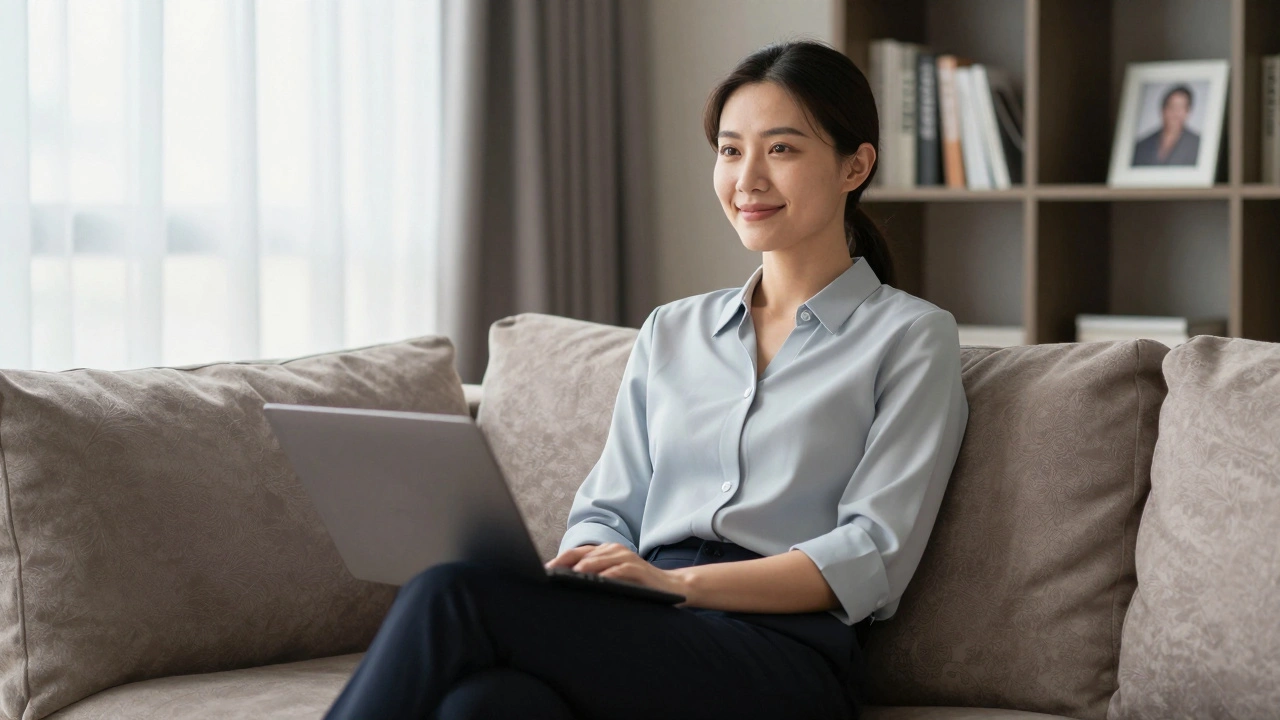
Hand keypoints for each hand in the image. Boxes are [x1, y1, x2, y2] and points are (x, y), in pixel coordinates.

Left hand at [545, 542, 691, 606]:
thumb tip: (567, 586)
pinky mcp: (636, 568)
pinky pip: (617, 570)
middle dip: (563, 564)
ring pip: (597, 560)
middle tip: (548, 574)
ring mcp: (626, 557)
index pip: (576, 553)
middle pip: (582, 554)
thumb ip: (595, 578)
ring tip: (566, 577)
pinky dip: (604, 576)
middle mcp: (614, 550)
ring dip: (581, 568)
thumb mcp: (613, 578)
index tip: (544, 572)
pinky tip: (594, 583)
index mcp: (605, 551)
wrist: (671, 587)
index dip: (559, 561)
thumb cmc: (638, 585)